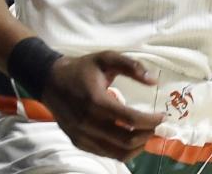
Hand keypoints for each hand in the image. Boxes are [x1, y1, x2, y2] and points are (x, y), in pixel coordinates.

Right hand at [40, 52, 164, 160]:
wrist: (50, 80)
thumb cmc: (82, 69)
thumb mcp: (106, 58)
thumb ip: (131, 66)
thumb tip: (154, 80)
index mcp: (96, 101)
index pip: (130, 119)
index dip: (151, 121)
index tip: (162, 116)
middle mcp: (88, 123)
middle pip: (126, 140)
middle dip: (147, 135)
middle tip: (156, 126)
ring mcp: (82, 135)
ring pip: (117, 152)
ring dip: (137, 146)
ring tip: (147, 134)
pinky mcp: (78, 142)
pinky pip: (105, 154)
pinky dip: (122, 151)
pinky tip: (131, 140)